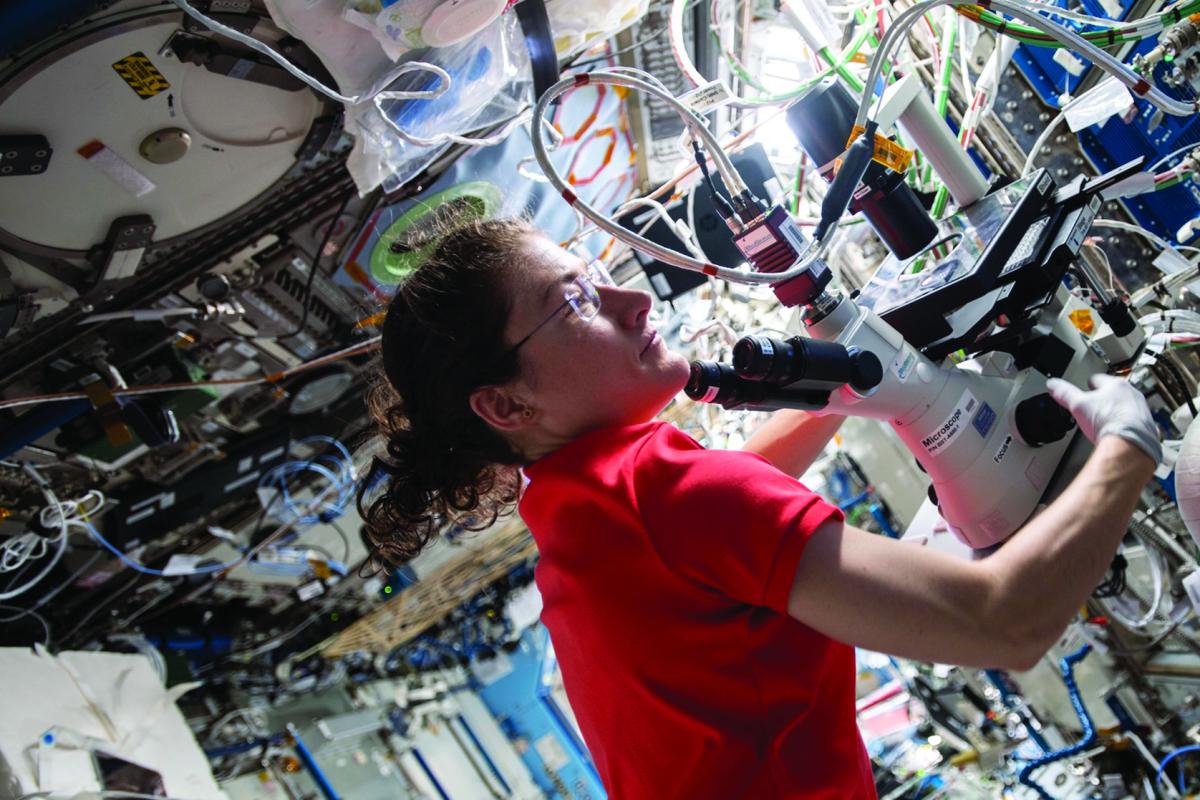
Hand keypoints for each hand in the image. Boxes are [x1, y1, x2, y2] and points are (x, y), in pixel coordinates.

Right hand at [1046, 374, 1160, 463]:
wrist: (1130, 444)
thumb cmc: (1108, 422)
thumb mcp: (1078, 405)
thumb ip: (1065, 393)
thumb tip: (1053, 385)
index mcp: (1115, 385)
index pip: (1098, 379)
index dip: (1088, 384)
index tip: (1086, 387)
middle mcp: (1132, 394)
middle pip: (1114, 391)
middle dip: (1104, 398)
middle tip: (1094, 406)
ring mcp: (1142, 409)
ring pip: (1126, 405)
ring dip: (1117, 411)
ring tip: (1105, 421)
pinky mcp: (1147, 425)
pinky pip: (1135, 421)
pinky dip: (1126, 425)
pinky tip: (1117, 433)